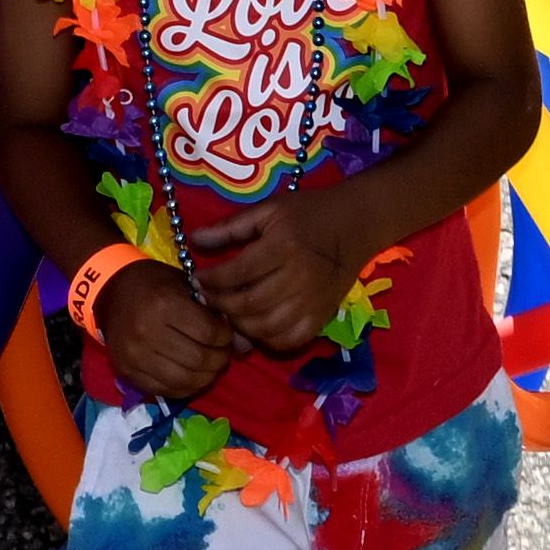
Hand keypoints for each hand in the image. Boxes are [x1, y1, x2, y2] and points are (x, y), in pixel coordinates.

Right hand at [75, 246, 229, 405]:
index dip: (225, 336)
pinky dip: (186, 387)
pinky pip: (167, 391)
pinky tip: (191, 375)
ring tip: (209, 365)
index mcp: (164, 304)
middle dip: (219, 359)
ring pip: (186, 380)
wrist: (109, 292)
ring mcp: (136, 356)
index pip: (210, 333)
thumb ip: (213, 312)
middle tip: (221, 353)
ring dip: (206, 376)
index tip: (225, 333)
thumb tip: (242, 343)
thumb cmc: (153, 283)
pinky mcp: (128, 372)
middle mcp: (148, 332)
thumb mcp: (185, 285)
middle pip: (200, 359)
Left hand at [178, 183, 363, 358]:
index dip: (211, 280)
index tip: (198, 279)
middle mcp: (299, 278)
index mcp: (283, 246)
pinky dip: (267, 340)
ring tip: (228, 312)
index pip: (237, 272)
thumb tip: (195, 240)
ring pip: (266, 327)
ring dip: (239, 324)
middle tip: (207, 299)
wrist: (355, 224)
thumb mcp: (268, 210)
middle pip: (249, 304)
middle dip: (220, 304)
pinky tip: (255, 325)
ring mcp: (312, 301)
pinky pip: (289, 340)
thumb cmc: (308, 213)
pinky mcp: (322, 317)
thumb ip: (231, 227)